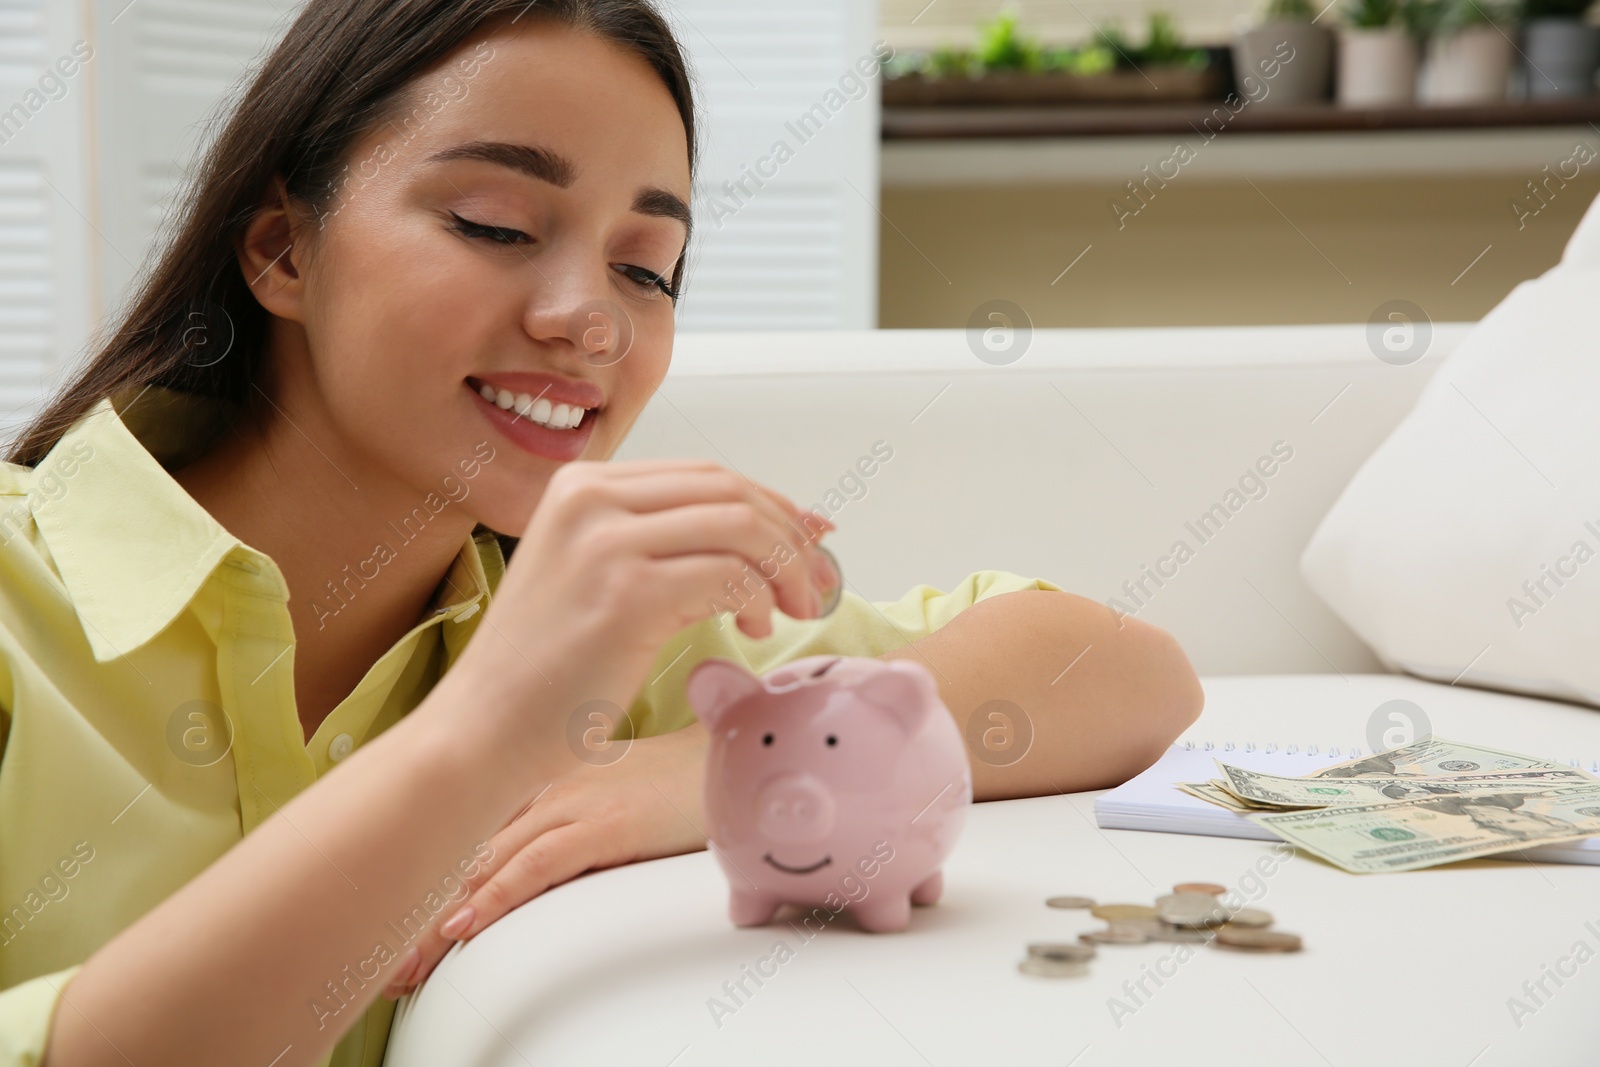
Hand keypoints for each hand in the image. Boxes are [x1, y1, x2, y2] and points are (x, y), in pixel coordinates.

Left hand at [384, 721, 710, 997]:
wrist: (739, 756)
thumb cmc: (684, 778)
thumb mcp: (610, 793)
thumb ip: (568, 818)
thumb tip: (532, 863)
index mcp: (543, 773)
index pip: (468, 829)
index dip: (424, 877)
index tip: (389, 920)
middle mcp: (547, 782)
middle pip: (464, 849)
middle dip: (417, 907)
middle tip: (374, 955)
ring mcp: (575, 801)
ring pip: (487, 862)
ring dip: (440, 917)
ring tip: (403, 962)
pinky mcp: (606, 824)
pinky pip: (536, 867)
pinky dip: (496, 898)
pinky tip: (465, 927)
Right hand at [457, 459, 835, 726]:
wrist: (483, 731)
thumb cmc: (545, 671)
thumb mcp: (596, 575)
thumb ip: (666, 543)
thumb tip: (777, 526)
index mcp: (581, 485)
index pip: (706, 474)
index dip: (772, 504)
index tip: (811, 541)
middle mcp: (589, 499)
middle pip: (730, 492)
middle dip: (790, 536)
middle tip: (816, 584)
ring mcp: (606, 543)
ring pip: (741, 527)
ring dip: (785, 569)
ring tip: (789, 611)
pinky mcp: (626, 594)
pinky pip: (729, 576)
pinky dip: (759, 599)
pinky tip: (753, 628)